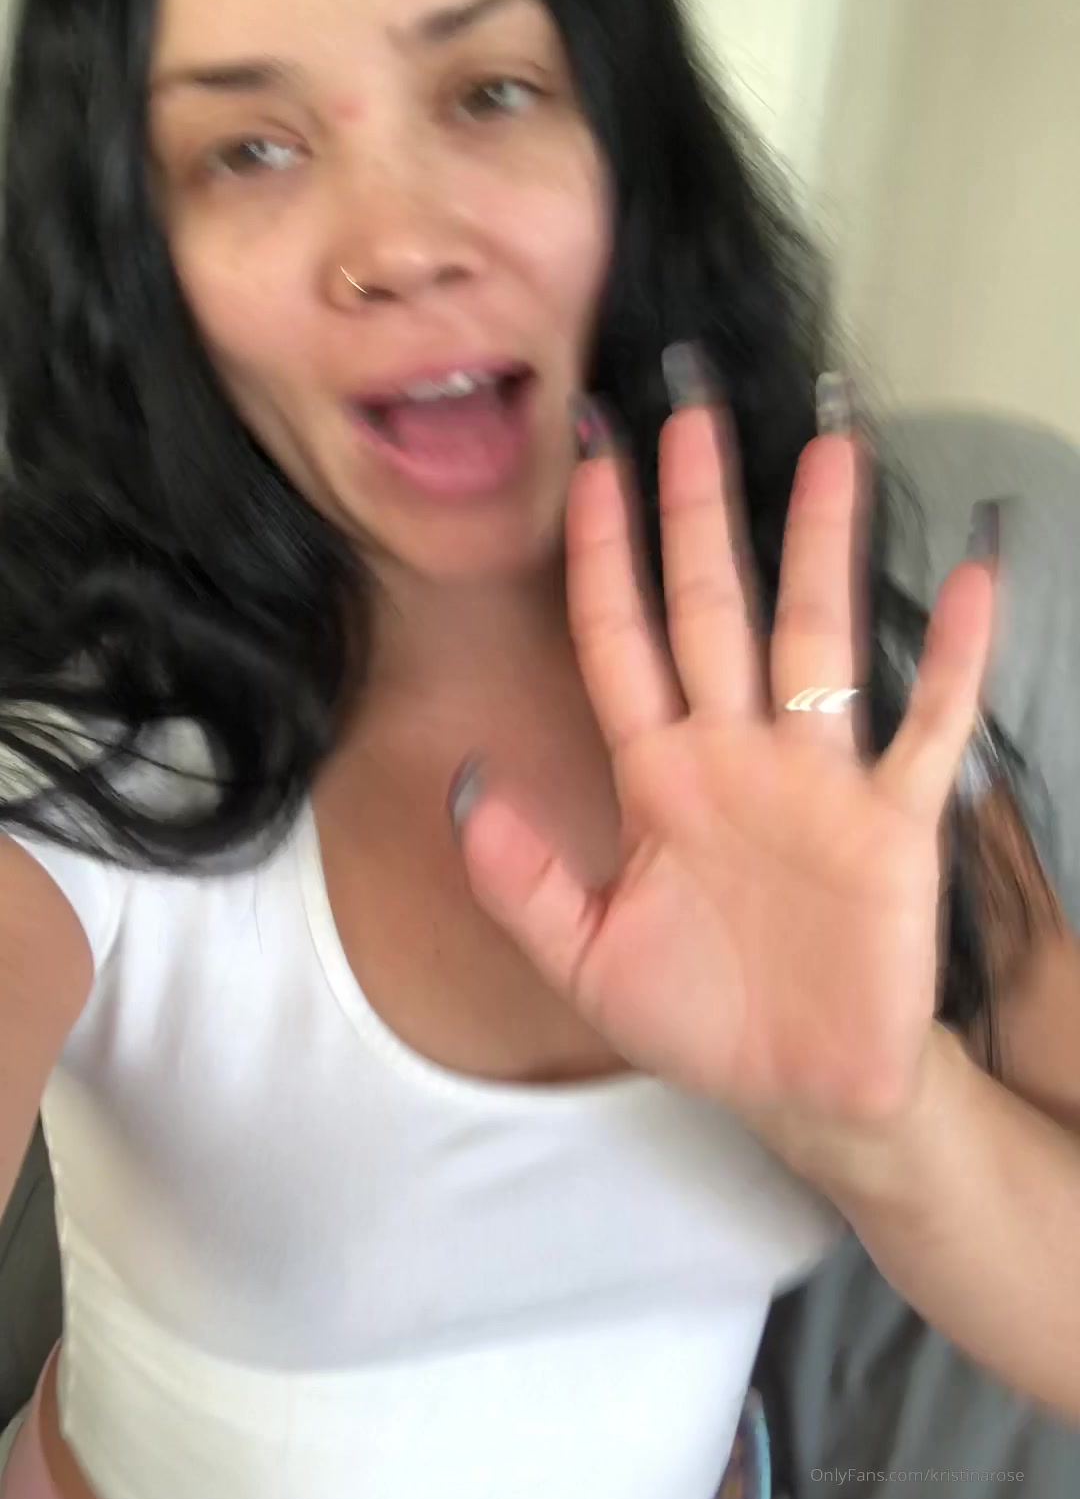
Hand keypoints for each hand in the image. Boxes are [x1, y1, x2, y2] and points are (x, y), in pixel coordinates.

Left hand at [451, 358, 993, 1149]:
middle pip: (711, 607)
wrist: (802, 1087)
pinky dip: (951, 654)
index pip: (620, 641)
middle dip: (697, 511)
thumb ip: (521, 880)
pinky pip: (926, 722)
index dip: (601, 557)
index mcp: (658, 778)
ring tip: (831, 447)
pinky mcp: (893, 819)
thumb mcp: (587, 959)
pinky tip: (975, 574)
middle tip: (691, 411)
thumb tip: (461, 785)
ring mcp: (817, 778)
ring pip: (816, 636)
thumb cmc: (699, 1017)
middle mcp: (735, 754)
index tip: (590, 469)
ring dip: (821, 544)